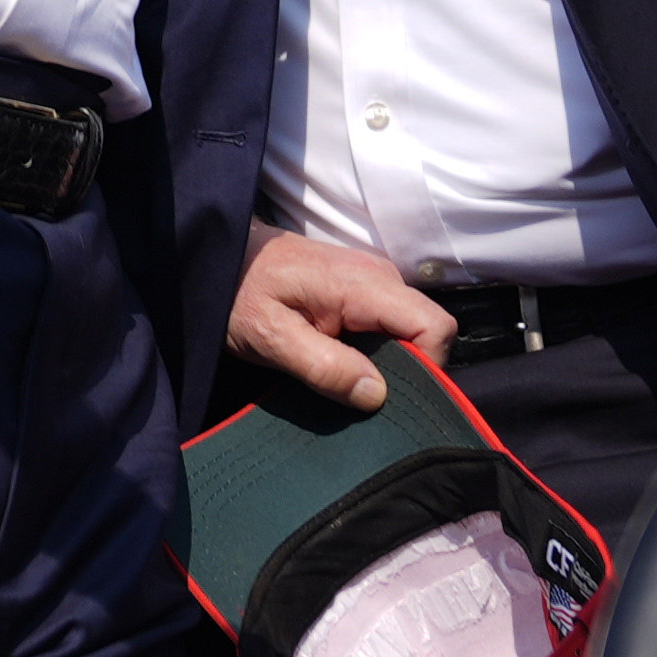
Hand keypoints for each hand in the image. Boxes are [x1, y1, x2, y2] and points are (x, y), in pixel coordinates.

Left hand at [230, 227, 453, 417]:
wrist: (222, 258)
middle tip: (363, 399)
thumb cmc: (240, 295)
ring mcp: (374, 281)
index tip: (390, 398)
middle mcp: (380, 277)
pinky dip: (377, 353)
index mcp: (364, 285)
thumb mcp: (272, 338)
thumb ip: (325, 367)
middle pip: (428, 332)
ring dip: (390, 365)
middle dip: (409, 372)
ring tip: (347, 384)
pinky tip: (343, 365)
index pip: (435, 326)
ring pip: (410, 333)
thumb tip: (377, 395)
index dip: (428, 369)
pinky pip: (391, 327)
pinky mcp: (364, 291)